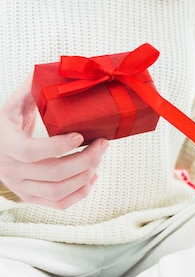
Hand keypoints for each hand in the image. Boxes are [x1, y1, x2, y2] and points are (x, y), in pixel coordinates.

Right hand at [0, 76, 108, 208]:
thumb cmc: (7, 125)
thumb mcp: (13, 107)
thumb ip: (30, 91)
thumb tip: (47, 72)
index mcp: (7, 145)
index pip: (33, 152)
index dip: (59, 146)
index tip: (80, 135)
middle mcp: (13, 171)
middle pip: (55, 173)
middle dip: (86, 159)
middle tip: (103, 144)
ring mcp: (22, 188)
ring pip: (59, 191)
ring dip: (86, 176)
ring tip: (99, 158)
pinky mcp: (32, 198)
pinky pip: (60, 204)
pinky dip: (81, 193)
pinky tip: (92, 177)